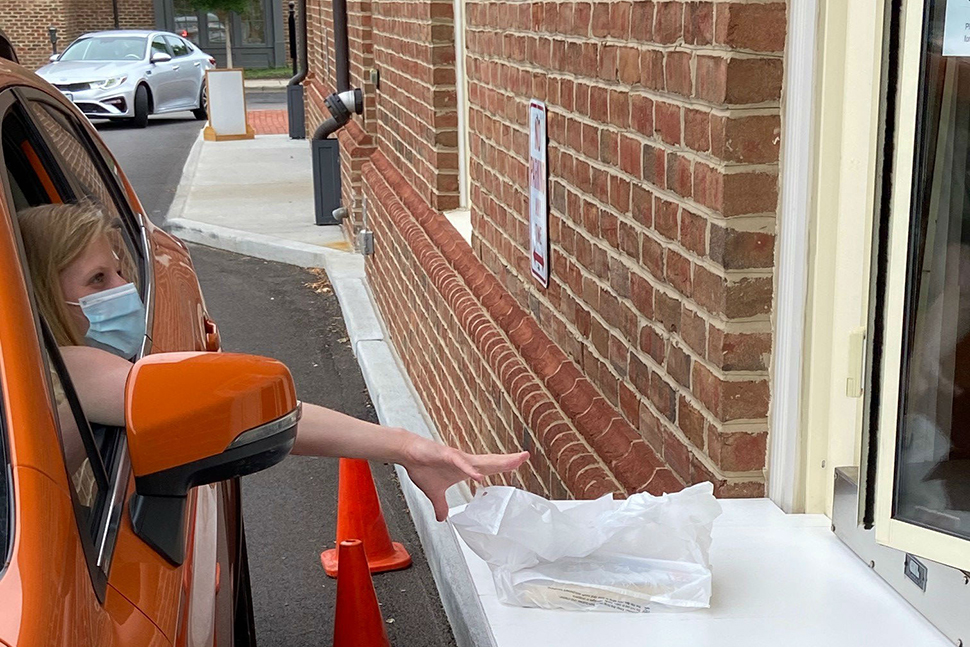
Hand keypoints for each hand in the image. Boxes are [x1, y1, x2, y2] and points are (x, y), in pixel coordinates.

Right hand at [399, 434, 528, 521]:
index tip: (520, 463)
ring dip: (496, 462)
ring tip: (512, 463)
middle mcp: (464, 461)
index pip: (490, 466)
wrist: (407, 453)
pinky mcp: (445, 455)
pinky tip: (479, 475)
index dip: (505, 465)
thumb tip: (442, 518)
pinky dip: (469, 469)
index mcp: (465, 468)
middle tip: (525, 456)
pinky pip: (459, 463)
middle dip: (509, 460)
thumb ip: (440, 504)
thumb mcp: (433, 492)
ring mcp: (456, 458)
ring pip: (480, 460)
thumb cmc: (422, 466)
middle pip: (491, 461)